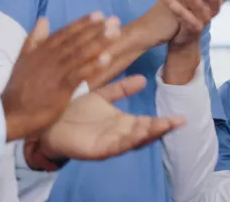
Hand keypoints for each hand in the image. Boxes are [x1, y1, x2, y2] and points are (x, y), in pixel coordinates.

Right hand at [1, 13, 118, 140]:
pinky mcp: (60, 88)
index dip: (83, 23)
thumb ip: (35, 39)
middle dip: (96, 29)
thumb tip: (43, 19)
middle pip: (76, 40)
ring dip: (98, 42)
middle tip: (114, 20)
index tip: (99, 14)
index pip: (65, 33)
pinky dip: (92, 65)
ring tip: (115, 33)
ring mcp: (55, 72)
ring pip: (80, 53)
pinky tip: (106, 59)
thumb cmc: (19, 89)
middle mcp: (49, 57)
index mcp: (41, 50)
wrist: (9, 114)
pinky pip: (79, 74)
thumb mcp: (23, 59)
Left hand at [35, 75, 184, 163]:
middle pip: (145, 133)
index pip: (147, 122)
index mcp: (121, 122)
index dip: (163, 121)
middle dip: (161, 129)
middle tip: (178, 122)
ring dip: (148, 134)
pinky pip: (115, 146)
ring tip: (162, 126)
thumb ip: (121, 89)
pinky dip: (128, 141)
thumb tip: (143, 79)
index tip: (181, 117)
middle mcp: (118, 134)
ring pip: (133, 141)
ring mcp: (109, 143)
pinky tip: (137, 133)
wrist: (48, 121)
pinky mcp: (97, 150)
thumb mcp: (101, 96)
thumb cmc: (74, 110)